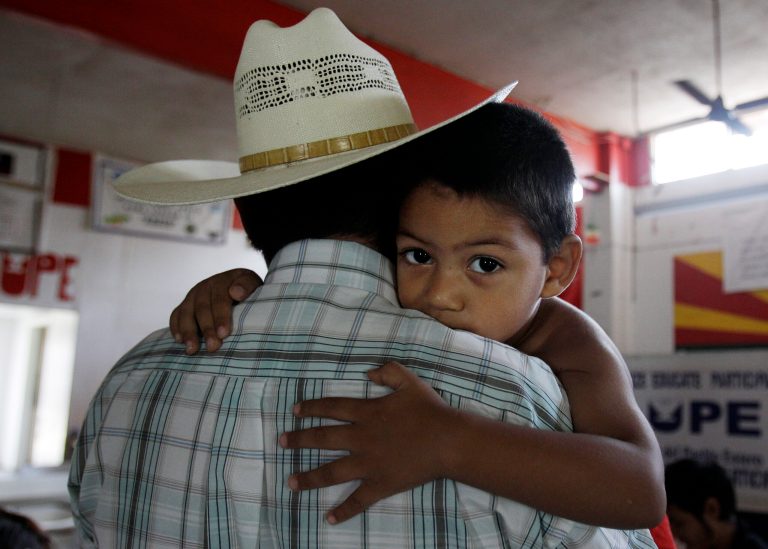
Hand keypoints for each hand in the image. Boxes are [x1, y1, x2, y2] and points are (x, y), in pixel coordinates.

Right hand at [169, 268, 261, 353]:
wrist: (237, 286)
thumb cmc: (247, 290)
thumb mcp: (252, 283)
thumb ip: (247, 286)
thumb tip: (236, 293)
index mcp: (222, 281)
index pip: (220, 299)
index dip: (221, 317)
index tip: (224, 334)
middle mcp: (205, 287)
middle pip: (202, 308)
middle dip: (206, 329)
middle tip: (212, 347)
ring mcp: (192, 296)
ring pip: (186, 313)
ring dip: (188, 332)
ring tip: (192, 349)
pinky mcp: (185, 305)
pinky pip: (176, 315)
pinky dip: (176, 327)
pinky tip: (179, 341)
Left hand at [279, 361, 455, 523]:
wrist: (449, 441)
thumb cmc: (430, 410)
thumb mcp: (409, 380)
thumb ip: (387, 371)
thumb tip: (366, 372)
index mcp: (367, 412)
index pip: (332, 408)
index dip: (312, 408)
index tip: (295, 411)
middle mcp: (362, 438)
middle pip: (323, 439)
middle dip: (299, 440)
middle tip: (281, 442)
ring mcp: (369, 463)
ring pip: (332, 472)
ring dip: (309, 477)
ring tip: (290, 482)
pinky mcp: (381, 484)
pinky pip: (359, 500)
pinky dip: (344, 510)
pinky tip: (329, 518)